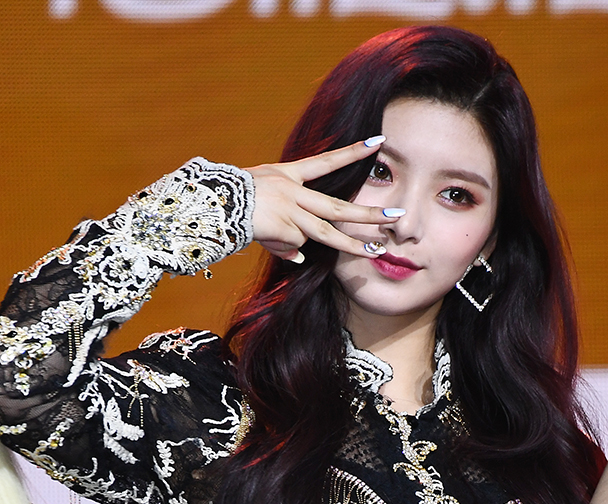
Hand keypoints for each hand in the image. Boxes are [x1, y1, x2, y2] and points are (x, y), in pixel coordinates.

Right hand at [245, 138, 403, 262]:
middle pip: (338, 205)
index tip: (377, 142)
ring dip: (352, 244)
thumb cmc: (230, 203)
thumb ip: (284, 234)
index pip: (327, 162)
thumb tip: (299, 257)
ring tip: (375, 251)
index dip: (352, 152)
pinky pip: (292, 245)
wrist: (210, 204)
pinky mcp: (283, 228)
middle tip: (395, 215)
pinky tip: (266, 236)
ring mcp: (290, 209)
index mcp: (288, 175)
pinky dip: (283, 246)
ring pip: (327, 232)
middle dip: (368, 212)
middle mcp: (293, 190)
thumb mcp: (261, 207)